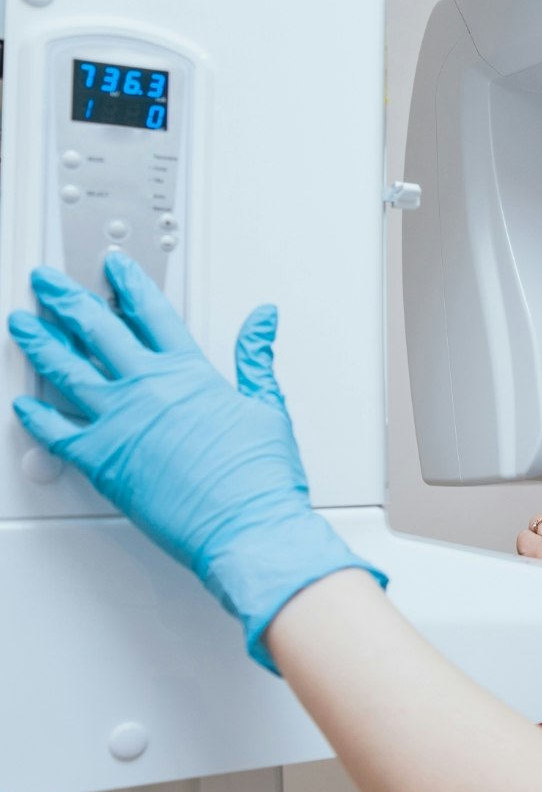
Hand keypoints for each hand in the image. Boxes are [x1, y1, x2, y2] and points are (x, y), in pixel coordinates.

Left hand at [7, 256, 385, 672]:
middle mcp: (148, 390)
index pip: (152, 313)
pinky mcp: (101, 461)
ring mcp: (119, 423)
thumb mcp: (267, 405)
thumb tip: (262, 319)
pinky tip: (22, 404)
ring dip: (39, 342)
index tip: (112, 265)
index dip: (129, 283)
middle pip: (97, 330)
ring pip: (66, 370)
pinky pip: (55, 432)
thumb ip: (256, 357)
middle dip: (67, 300)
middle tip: (45, 281)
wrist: (248, 525)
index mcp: (190, 374)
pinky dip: (34, 416)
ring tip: (21, 323)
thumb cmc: (260, 477)